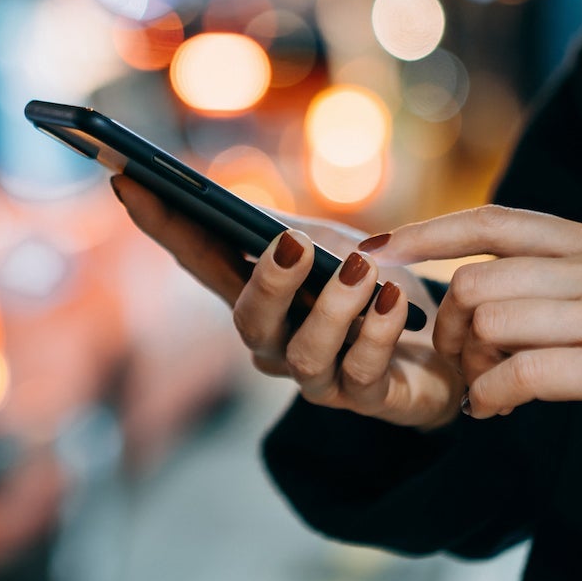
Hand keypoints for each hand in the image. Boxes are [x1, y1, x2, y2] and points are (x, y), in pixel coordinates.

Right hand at [112, 176, 462, 429]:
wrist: (454, 347)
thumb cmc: (378, 291)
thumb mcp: (332, 246)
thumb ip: (286, 234)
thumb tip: (240, 216)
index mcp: (257, 297)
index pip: (197, 259)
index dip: (160, 225)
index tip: (127, 181)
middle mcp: (275, 343)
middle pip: (249, 320)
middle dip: (267, 282)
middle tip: (289, 243)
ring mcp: (319, 378)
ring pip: (305, 353)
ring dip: (333, 308)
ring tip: (362, 271)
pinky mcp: (369, 399)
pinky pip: (363, 371)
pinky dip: (377, 332)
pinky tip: (392, 300)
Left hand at [367, 205, 581, 486]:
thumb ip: (559, 281)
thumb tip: (482, 288)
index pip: (490, 221)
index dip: (425, 234)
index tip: (376, 250)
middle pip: (476, 281)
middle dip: (447, 328)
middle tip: (459, 363)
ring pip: (490, 322)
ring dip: (467, 365)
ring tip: (484, 389)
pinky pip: (521, 374)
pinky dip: (491, 397)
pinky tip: (495, 411)